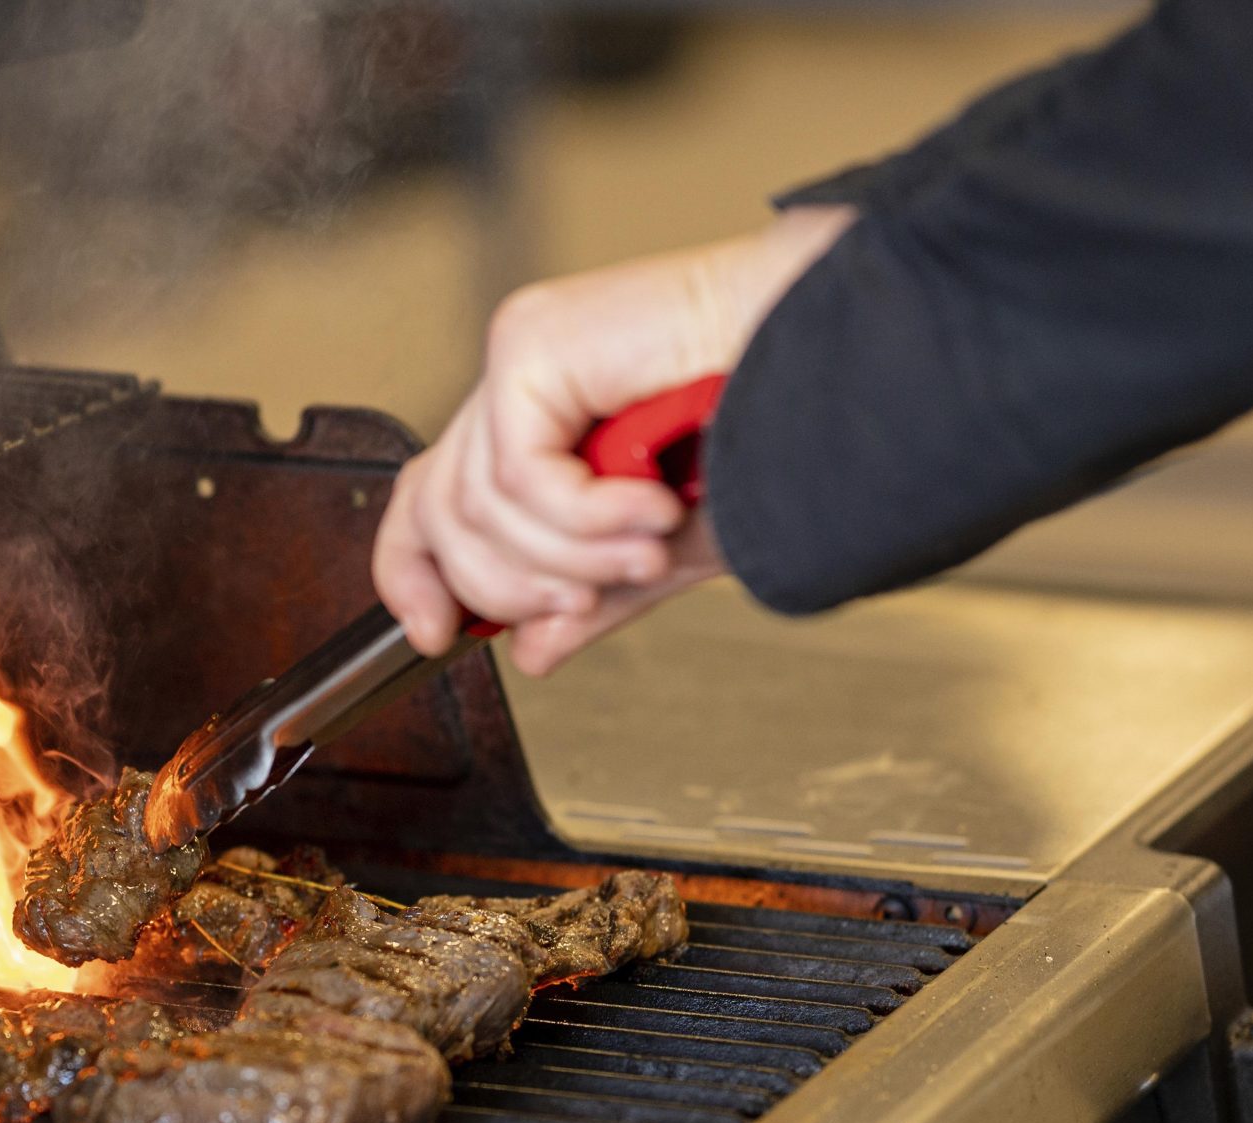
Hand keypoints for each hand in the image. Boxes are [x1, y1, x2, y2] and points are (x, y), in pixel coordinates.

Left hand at [373, 206, 855, 675]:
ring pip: (480, 507)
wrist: (835, 356)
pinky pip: (519, 474)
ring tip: (647, 553)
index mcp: (544, 417)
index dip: (417, 576)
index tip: (436, 637)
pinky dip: (586, 516)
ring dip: (570, 560)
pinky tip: (651, 508)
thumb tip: (529, 652)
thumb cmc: (775, 426)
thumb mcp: (665, 549)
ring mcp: (524, 353)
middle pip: (440, 512)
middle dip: (508, 587)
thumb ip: (591, 598)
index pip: (431, 501)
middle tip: (584, 604)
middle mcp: (522, 379)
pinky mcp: (535, 341)